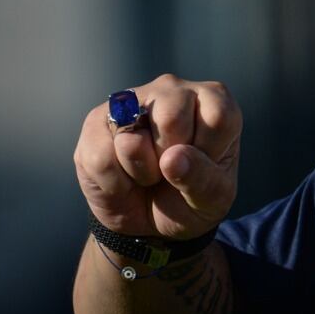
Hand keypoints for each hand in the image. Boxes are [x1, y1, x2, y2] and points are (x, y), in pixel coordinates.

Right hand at [74, 74, 241, 239]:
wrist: (149, 223)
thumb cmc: (189, 199)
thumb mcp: (212, 198)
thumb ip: (202, 178)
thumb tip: (172, 158)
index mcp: (213, 101)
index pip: (218, 118)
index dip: (208, 154)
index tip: (204, 166)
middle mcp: (174, 90)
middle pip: (171, 119)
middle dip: (170, 159)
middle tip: (172, 169)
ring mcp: (132, 101)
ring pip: (132, 140)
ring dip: (141, 172)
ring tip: (149, 172)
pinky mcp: (96, 121)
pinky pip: (102, 159)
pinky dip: (115, 183)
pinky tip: (124, 176)